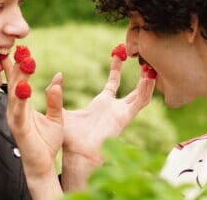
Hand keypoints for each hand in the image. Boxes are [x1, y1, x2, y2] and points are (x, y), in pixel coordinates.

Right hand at [3, 56, 63, 197]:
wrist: (42, 165)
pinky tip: (24, 89)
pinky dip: (20, 100)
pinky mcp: (19, 129)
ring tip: (23, 63)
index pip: (18, 81)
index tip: (21, 49)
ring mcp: (15, 119)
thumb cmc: (46, 142)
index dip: (18, 65)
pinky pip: (19, 112)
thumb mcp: (55, 116)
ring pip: (15, 94)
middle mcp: (15, 109)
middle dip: (17, 66)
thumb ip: (55, 97)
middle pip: (14, 83)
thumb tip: (58, 76)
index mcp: (22, 105)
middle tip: (20, 49)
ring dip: (19, 78)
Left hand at [61, 55, 154, 188]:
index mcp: (102, 103)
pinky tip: (148, 80)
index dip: (116, 68)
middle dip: (139, 75)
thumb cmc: (70, 137)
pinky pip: (139, 104)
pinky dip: (145, 92)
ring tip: (150, 69)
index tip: (118, 53)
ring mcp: (121, 113)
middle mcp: (114, 108)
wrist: (77, 153)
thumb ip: (56, 93)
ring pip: (141, 96)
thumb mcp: (62, 109)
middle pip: (133, 88)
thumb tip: (57, 75)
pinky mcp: (124, 118)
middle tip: (144, 59)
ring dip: (147, 83)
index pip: (113, 82)